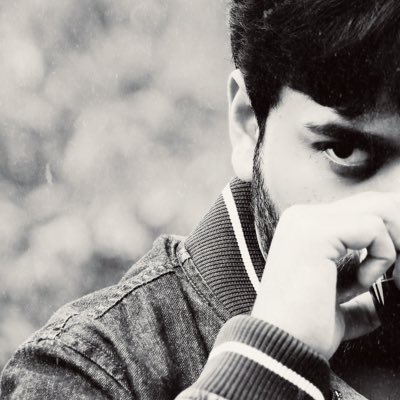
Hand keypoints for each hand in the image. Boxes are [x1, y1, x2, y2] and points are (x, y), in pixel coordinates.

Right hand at [252, 192, 399, 358]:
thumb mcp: (342, 295)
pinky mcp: (316, 232)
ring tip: (390, 276)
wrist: (283, 344)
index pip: (362, 210)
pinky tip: (364, 281)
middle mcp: (302, 216)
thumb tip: (391, 287)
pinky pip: (373, 228)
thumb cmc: (308, 325)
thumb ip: (363, 281)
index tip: (397, 271)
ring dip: (395, 245)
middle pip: (374, 202)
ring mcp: (307, 221)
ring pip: (378, 208)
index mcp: (305, 227)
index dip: (391, 236)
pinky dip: (381, 257)